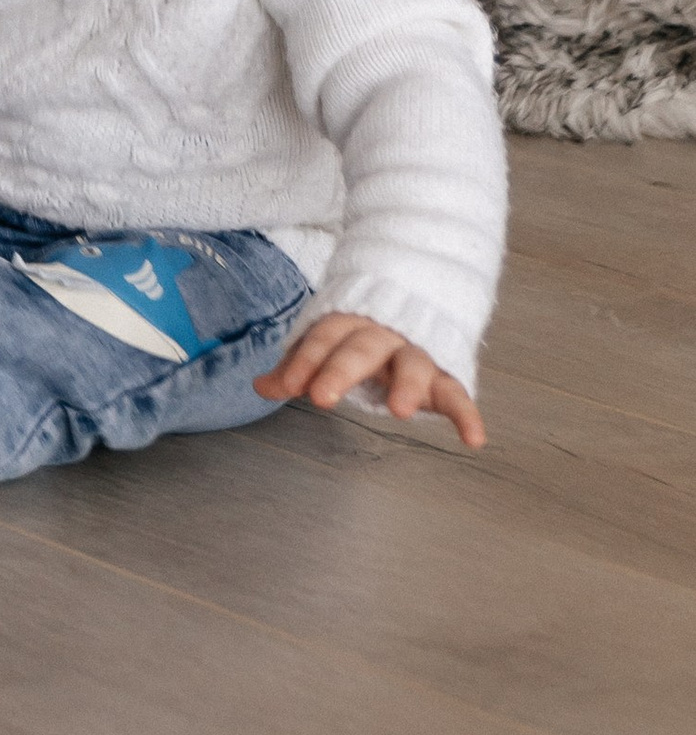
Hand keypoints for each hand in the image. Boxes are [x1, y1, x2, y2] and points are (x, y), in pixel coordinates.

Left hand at [254, 313, 484, 447]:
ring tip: (400, 411)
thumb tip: (259, 386)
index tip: (290, 386)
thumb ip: (299, 366)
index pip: (324, 338)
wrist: (417, 295)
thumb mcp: (328, 344)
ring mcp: (417, 351)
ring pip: (413, 363)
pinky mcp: (446, 373)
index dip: (305, 360)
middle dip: (341, 370)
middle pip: (361, 348)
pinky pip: (459, 393)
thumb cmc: (362, 334)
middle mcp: (384, 333)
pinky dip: (468, 415)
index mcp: (350, 323)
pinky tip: (474, 439)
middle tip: (321, 398)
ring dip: (408, 385)